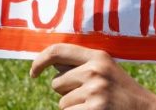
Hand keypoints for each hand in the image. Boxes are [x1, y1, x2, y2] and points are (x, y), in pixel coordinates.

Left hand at [30, 44, 155, 108]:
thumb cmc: (122, 92)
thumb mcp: (107, 70)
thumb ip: (82, 65)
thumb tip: (50, 62)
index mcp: (98, 56)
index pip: (58, 50)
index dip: (40, 61)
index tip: (33, 73)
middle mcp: (95, 70)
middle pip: (57, 83)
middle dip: (68, 93)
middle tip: (92, 96)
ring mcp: (95, 91)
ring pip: (62, 103)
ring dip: (74, 108)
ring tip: (96, 105)